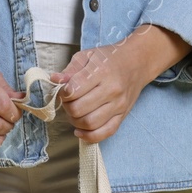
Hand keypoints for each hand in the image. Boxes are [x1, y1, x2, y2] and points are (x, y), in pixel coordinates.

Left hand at [51, 25, 191, 141]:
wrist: (137, 62)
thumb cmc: (109, 59)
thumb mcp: (87, 56)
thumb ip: (70, 70)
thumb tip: (54, 80)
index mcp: (101, 71)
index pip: (72, 91)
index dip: (62, 93)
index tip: (63, 90)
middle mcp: (112, 89)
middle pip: (78, 109)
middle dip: (67, 107)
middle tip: (68, 101)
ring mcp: (118, 105)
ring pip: (89, 123)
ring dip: (75, 121)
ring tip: (74, 112)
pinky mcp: (122, 116)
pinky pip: (105, 133)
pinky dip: (89, 136)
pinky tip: (80, 130)